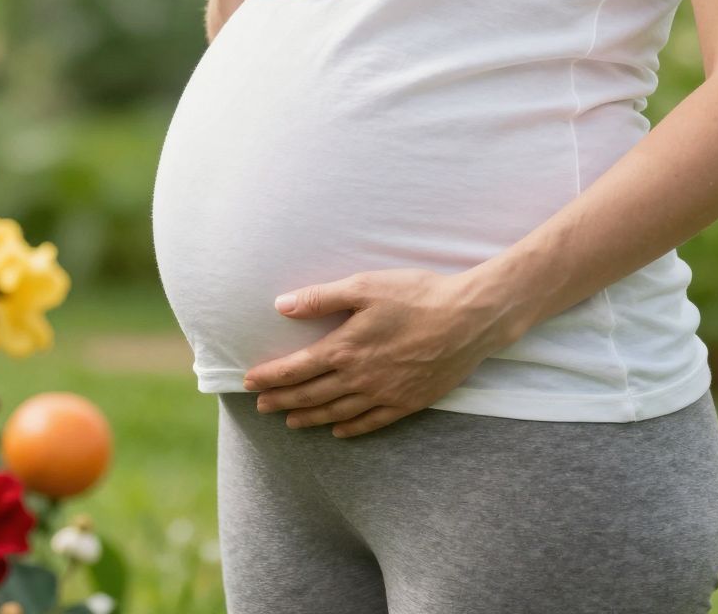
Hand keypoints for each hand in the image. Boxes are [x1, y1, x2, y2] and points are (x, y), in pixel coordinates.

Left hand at [242, 268, 514, 437]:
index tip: (249, 381)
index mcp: (345, 348)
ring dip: (309, 418)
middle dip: (282, 400)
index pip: (296, 369)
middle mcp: (360, 378)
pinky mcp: (408, 403)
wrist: (469, 319)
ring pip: (336, 413)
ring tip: (290, 421)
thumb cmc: (417, 295)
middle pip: (311, 395)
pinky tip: (339, 431)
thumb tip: (281, 305)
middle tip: (260, 406)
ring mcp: (384, 395)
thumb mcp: (365, 286)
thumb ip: (321, 298)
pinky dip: (350, 429)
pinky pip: (371, 423)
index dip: (270, 377)